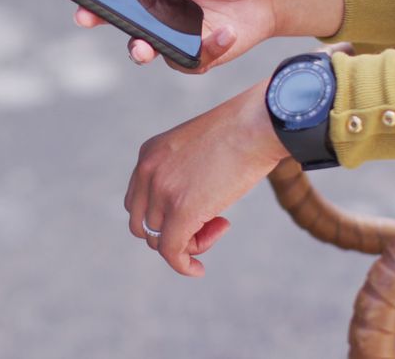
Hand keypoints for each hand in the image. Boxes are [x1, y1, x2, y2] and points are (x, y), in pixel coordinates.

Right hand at [76, 0, 342, 72]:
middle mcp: (152, 9)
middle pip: (115, 18)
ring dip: (140, 48)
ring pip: (142, 48)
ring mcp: (170, 34)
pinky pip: (184, 61)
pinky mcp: (192, 55)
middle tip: (87, 18)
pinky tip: (225, 32)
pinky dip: (206, 49)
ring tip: (144, 47)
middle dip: (98, 19)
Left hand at [125, 80, 288, 275]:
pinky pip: (172, 252)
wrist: (257, 125)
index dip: (162, 217)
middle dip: (172, 233)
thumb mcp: (199, 148)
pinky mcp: (182, 210)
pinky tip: (198, 269)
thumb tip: (191, 203)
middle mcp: (147, 172)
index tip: (194, 214)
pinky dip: (184, 265)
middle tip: (210, 223)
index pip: (137, 202)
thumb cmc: (241, 132)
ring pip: (159, 241)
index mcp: (148, 154)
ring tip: (219, 226)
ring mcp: (161, 191)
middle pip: (143, 224)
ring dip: (189, 243)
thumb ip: (185, 172)